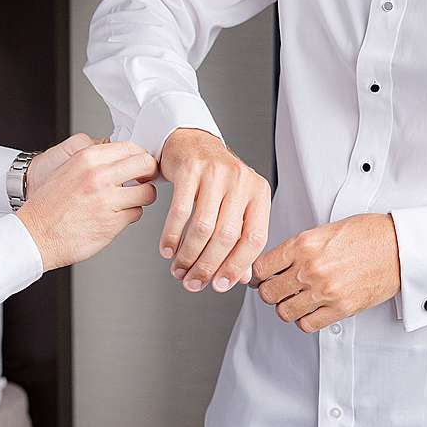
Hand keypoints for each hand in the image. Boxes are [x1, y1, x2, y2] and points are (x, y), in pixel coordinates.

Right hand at [16, 141, 157, 271]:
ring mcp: (107, 200)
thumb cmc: (48, 206)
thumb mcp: (67, 169)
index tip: (139, 165)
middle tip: (143, 180)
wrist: (35, 234)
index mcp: (87, 158)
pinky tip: (114, 215)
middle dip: (149, 173)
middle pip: (146, 165)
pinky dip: (129, 215)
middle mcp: (99, 176)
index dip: (140, 157)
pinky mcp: (112, 223)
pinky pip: (136, 213)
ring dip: (141, 197)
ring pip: (147, 192)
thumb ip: (94, 161)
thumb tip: (120, 158)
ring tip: (127, 200)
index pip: (131, 147)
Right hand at [158, 128, 270, 293]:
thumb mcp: (236, 203)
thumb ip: (241, 238)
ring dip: (188, 255)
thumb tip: (240, 277)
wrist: (192, 141)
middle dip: (207, 266)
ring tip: (178, 269)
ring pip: (203, 227)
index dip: (237, 267)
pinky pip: (180, 211)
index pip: (254, 238)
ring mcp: (217, 173)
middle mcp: (242, 181)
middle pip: (226, 236)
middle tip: (193, 283)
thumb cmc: (216, 177)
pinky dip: (171, 235)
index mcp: (259, 192)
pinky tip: (167, 249)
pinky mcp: (191, 169)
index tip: (221, 286)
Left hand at [251, 213, 399, 332]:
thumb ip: (298, 247)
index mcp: (302, 244)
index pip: (261, 267)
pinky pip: (307, 324)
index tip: (261, 277)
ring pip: (284, 312)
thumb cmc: (365, 234)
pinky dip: (305, 320)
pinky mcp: (340, 308)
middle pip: (268, 292)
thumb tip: (276, 263)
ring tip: (295, 300)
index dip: (257, 275)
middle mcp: (309, 268)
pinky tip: (311, 310)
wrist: (398, 247)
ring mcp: (324, 290)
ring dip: (286, 307)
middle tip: (277, 289)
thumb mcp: (324, 230)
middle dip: (269, 292)